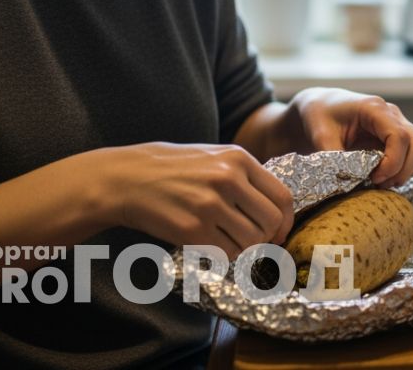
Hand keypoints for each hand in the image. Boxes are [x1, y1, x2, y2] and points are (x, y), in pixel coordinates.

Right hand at [102, 143, 294, 257]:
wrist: (126, 179)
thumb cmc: (173, 169)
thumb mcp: (215, 158)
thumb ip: (246, 177)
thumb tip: (277, 209)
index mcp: (238, 159)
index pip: (282, 197)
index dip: (286, 220)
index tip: (279, 232)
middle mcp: (228, 180)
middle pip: (271, 222)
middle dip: (268, 238)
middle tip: (255, 242)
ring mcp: (210, 205)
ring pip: (251, 241)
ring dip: (245, 248)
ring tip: (228, 241)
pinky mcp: (192, 230)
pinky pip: (227, 253)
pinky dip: (225, 255)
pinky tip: (212, 245)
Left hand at [287, 88, 412, 187]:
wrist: (320, 106)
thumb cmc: (318, 116)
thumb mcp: (319, 135)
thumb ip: (333, 156)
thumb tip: (346, 180)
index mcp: (373, 108)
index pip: (400, 136)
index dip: (393, 162)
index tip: (374, 179)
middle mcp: (392, 113)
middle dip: (404, 169)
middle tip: (379, 184)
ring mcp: (399, 122)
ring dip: (409, 169)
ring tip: (384, 182)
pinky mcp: (400, 133)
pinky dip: (410, 167)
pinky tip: (388, 176)